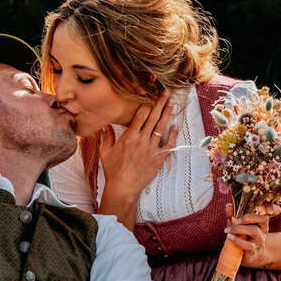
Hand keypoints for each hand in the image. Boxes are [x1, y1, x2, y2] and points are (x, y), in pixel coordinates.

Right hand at [97, 90, 179, 204]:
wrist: (123, 188)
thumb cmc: (113, 171)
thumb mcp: (105, 152)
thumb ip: (107, 137)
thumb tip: (106, 126)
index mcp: (129, 137)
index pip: (140, 115)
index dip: (146, 104)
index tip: (150, 95)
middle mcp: (141, 141)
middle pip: (153, 117)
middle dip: (160, 103)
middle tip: (166, 92)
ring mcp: (151, 149)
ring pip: (161, 128)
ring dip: (167, 114)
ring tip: (171, 104)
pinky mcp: (158, 158)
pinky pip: (168, 144)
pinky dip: (173, 134)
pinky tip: (175, 126)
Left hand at [224, 202, 270, 267]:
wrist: (248, 257)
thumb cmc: (243, 239)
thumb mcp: (237, 226)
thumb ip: (233, 216)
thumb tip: (228, 205)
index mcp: (261, 224)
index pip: (263, 214)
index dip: (255, 210)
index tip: (240, 210)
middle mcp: (263, 232)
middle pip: (260, 219)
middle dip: (244, 218)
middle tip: (233, 221)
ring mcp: (260, 242)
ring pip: (254, 230)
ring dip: (239, 228)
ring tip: (228, 230)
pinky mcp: (253, 252)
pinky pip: (248, 245)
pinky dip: (237, 240)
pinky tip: (229, 238)